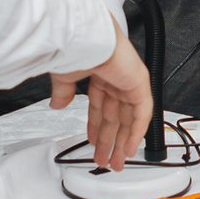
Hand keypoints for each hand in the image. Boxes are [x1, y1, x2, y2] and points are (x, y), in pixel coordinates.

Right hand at [52, 30, 150, 169]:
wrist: (82, 36)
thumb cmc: (73, 46)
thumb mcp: (64, 77)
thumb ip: (63, 93)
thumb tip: (57, 105)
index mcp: (100, 73)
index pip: (102, 107)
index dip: (98, 128)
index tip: (95, 143)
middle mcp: (116, 77)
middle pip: (116, 117)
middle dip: (110, 141)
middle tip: (106, 159)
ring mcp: (129, 80)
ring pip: (129, 119)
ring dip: (121, 143)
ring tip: (115, 161)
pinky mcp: (139, 83)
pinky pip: (142, 114)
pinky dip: (136, 133)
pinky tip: (129, 149)